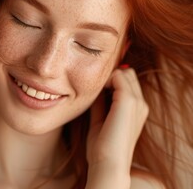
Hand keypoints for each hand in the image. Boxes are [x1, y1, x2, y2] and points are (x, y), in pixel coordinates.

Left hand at [86, 68, 148, 187]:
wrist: (108, 163)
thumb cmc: (102, 147)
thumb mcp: (100, 121)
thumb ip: (100, 105)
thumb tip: (94, 91)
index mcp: (137, 110)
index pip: (127, 82)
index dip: (110, 81)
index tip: (95, 92)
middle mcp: (141, 104)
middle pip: (127, 74)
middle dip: (110, 77)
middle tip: (94, 91)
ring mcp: (137, 102)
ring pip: (123, 72)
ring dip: (107, 77)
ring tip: (95, 93)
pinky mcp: (128, 100)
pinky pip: (118, 76)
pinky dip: (105, 79)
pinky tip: (96, 92)